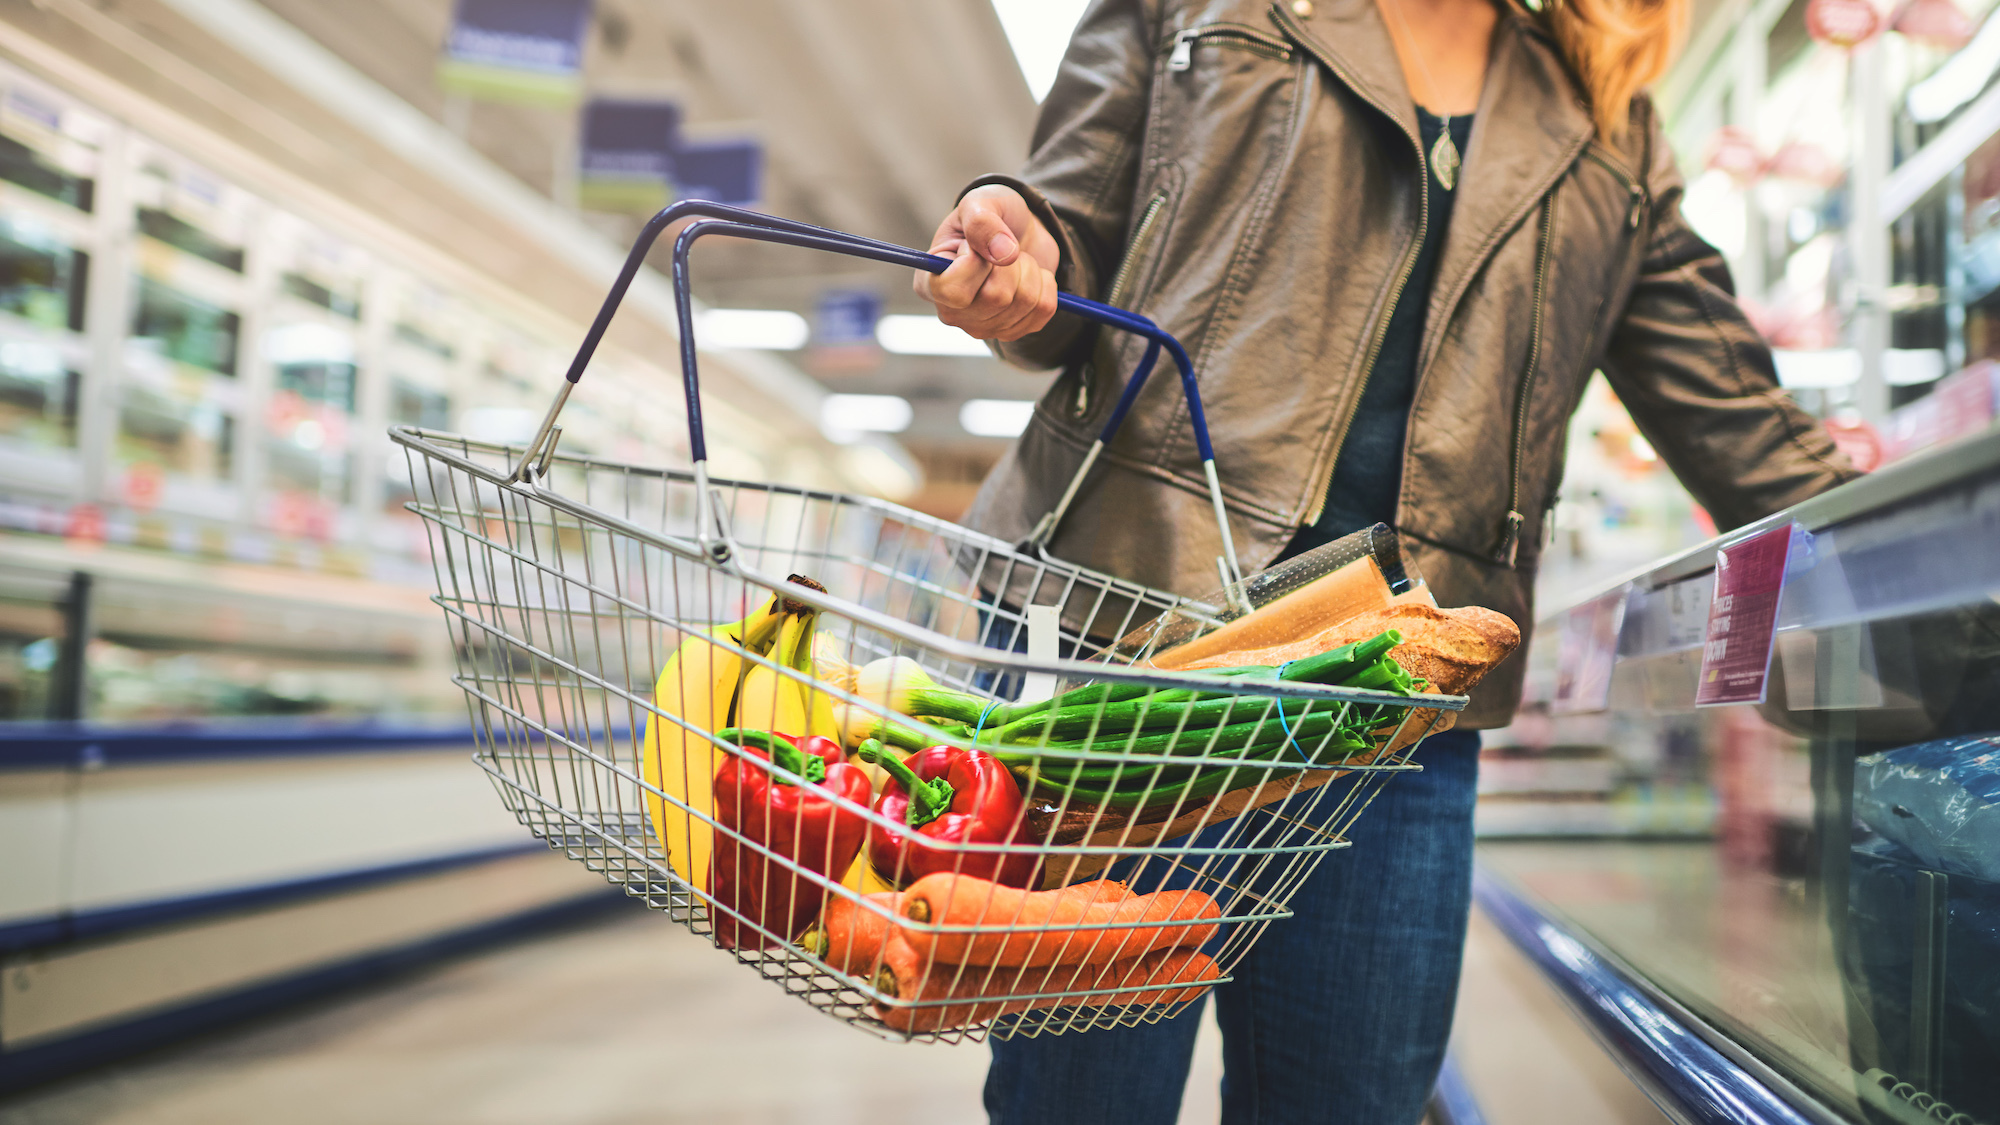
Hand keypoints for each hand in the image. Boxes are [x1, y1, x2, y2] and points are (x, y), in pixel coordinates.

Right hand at [914, 185, 1060, 341]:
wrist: (1018, 230)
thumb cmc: (990, 216)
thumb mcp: (979, 202)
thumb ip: (982, 221)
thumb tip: (1004, 254)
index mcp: (929, 282)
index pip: (953, 291)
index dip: (975, 263)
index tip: (973, 245)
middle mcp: (951, 312)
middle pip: (996, 297)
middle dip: (1010, 262)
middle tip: (1001, 248)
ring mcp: (982, 327)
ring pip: (1024, 302)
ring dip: (1030, 270)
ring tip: (1014, 260)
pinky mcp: (1013, 331)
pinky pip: (1044, 309)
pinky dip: (1046, 284)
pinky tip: (1028, 275)